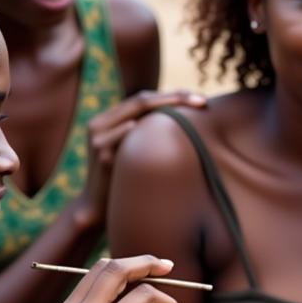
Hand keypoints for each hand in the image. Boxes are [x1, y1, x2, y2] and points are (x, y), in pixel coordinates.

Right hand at [83, 90, 206, 223]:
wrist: (97, 208)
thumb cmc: (121, 180)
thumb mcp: (133, 152)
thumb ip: (146, 134)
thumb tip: (183, 121)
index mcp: (109, 120)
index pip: (144, 98)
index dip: (173, 94)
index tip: (202, 99)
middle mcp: (102, 123)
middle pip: (142, 100)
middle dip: (175, 97)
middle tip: (204, 100)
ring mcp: (98, 137)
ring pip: (133, 110)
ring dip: (164, 104)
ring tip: (191, 104)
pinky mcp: (100, 154)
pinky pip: (120, 135)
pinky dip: (136, 126)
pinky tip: (157, 121)